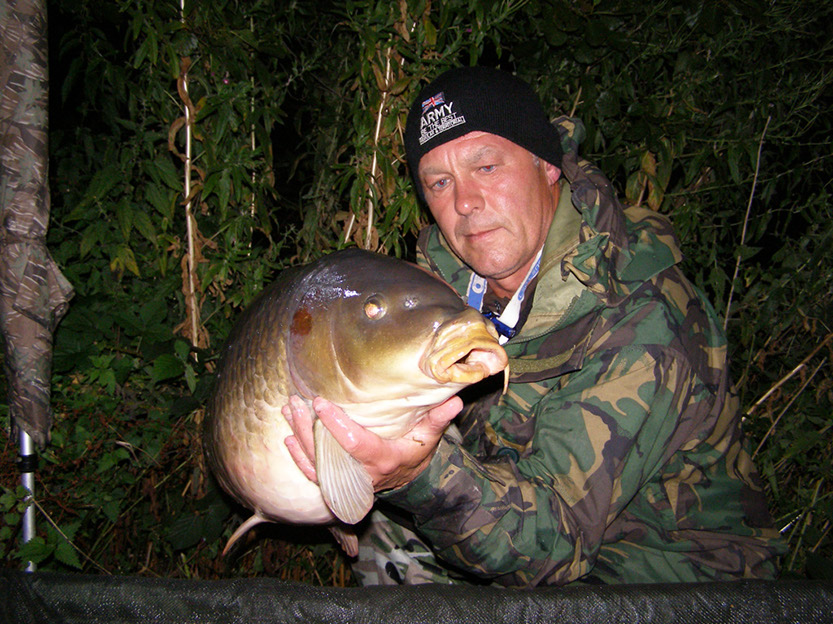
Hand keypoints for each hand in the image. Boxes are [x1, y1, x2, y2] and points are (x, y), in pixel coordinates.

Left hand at [282, 395, 462, 491]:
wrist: (409, 482)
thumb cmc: (417, 454)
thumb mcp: (428, 438)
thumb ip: (437, 419)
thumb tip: (455, 400)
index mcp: (383, 459)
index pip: (354, 442)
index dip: (336, 424)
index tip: (322, 402)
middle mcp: (361, 474)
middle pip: (327, 453)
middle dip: (308, 428)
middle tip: (296, 403)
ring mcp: (347, 481)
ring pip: (315, 464)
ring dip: (298, 438)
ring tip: (289, 411)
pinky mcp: (337, 483)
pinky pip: (313, 475)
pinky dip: (299, 458)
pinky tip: (288, 441)